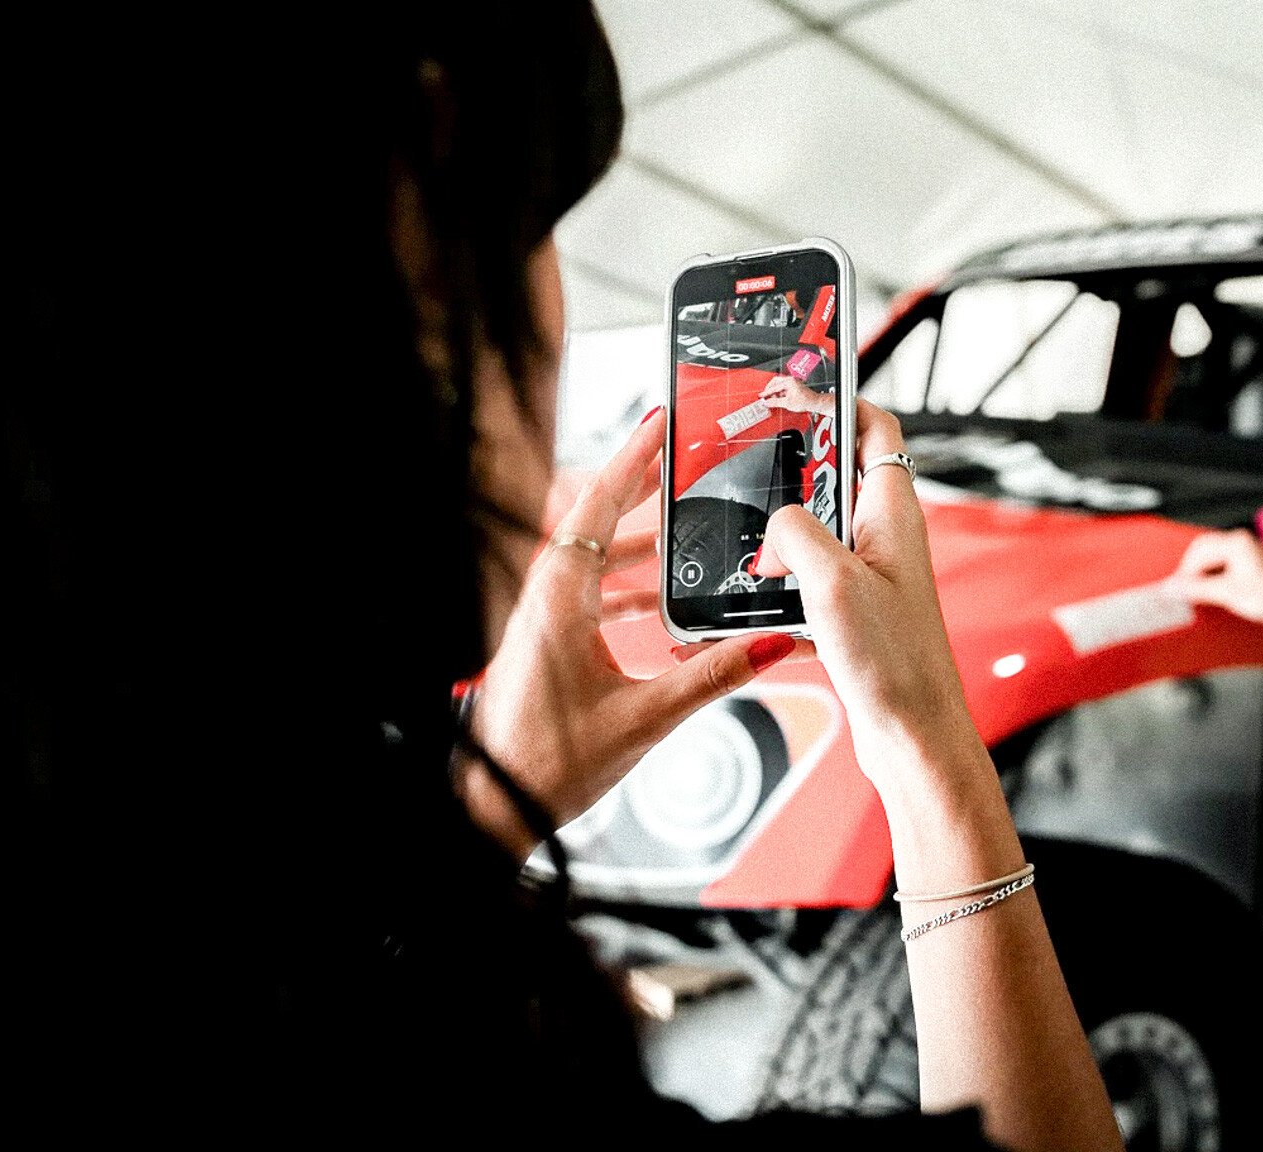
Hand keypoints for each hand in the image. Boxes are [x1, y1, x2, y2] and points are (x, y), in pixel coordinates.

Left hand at [463, 409, 795, 858]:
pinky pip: (597, 596)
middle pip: (602, 523)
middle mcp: (550, 598)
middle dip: (647, 492)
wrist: (494, 804)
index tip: (663, 426)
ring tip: (692, 533)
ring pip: (601, 562)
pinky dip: (634, 589)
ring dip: (646, 547)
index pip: (601, 506)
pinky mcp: (552, 644)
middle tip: (688, 464)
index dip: (633, 461)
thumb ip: (712, 676)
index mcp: (562, 597)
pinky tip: (667, 605)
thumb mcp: (645, 717)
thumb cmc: (544, 763)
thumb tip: (767, 645)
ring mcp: (548, 620)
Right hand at [743, 399, 987, 782]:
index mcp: (892, 512)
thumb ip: (796, 531)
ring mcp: (870, 574)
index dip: (838, 400)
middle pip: (838, 473)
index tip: (793, 388)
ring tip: (736, 526)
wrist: (913, 739)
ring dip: (778, 526)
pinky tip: (745, 600)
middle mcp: (885, 536)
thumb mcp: (832, 582)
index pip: (875, 428)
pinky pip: (806, 577)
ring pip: (816, 526)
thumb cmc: (892, 664)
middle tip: (746, 453)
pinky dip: (777, 582)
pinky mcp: (852, 612)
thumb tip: (774, 522)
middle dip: (793, 462)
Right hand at [758, 373, 832, 415]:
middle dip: (770, 389)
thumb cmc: (805, 401)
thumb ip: (775, 402)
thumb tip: (767, 402)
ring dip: (775, 391)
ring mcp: (793, 383)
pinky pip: (784, 388)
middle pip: (776, 382)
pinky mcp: (794, 387)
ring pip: (780, 385)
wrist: (814, 403)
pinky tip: (779, 399)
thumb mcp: (787, 403)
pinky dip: (780, 393)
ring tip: (772, 398)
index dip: (766, 392)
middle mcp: (791, 380)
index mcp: (789, 381)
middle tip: (765, 395)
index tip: (761, 396)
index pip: (774, 386)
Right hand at [1164, 528, 1262, 624]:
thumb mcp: (1229, 594)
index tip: (1175, 590)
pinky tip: (1210, 589)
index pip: (1197, 554)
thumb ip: (1198, 589)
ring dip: (1199, 572)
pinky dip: (1210, 574)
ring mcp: (1244, 549)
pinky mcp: (1247, 560)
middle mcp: (1239, 541)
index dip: (1184, 574)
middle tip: (1181, 590)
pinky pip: (1220, 561)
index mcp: (1235, 543)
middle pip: (1200, 550)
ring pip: (1209, 555)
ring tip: (1195, 592)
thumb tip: (1174, 588)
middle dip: (1189, 570)